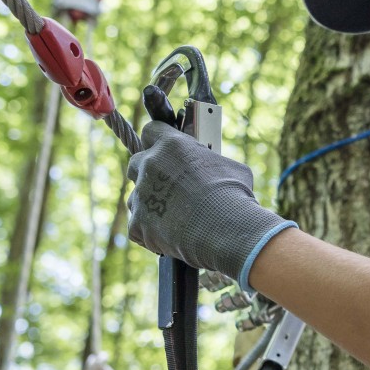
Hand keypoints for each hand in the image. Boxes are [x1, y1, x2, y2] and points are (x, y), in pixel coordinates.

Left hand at [126, 120, 295, 283]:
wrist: (225, 229)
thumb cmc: (234, 196)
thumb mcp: (229, 167)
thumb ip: (210, 163)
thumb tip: (215, 169)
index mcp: (172, 145)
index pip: (151, 131)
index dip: (156, 141)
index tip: (161, 150)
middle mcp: (150, 165)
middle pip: (136, 164)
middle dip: (147, 174)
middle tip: (167, 187)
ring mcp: (140, 195)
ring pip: (136, 198)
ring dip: (150, 206)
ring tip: (174, 219)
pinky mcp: (137, 223)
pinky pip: (138, 227)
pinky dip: (150, 233)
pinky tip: (171, 238)